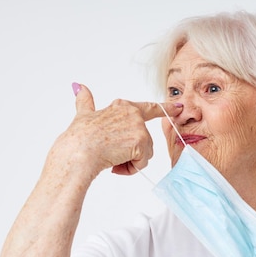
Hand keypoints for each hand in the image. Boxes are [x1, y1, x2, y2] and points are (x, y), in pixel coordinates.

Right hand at [55, 83, 182, 177]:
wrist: (77, 152)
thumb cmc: (78, 137)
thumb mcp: (83, 115)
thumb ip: (85, 102)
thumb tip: (79, 87)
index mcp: (122, 107)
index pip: (149, 108)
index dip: (165, 108)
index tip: (178, 107)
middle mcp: (133, 114)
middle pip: (145, 141)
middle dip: (131, 152)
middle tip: (112, 153)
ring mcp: (138, 127)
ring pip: (145, 153)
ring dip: (130, 162)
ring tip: (111, 159)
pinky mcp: (141, 142)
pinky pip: (142, 163)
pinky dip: (130, 168)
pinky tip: (116, 165)